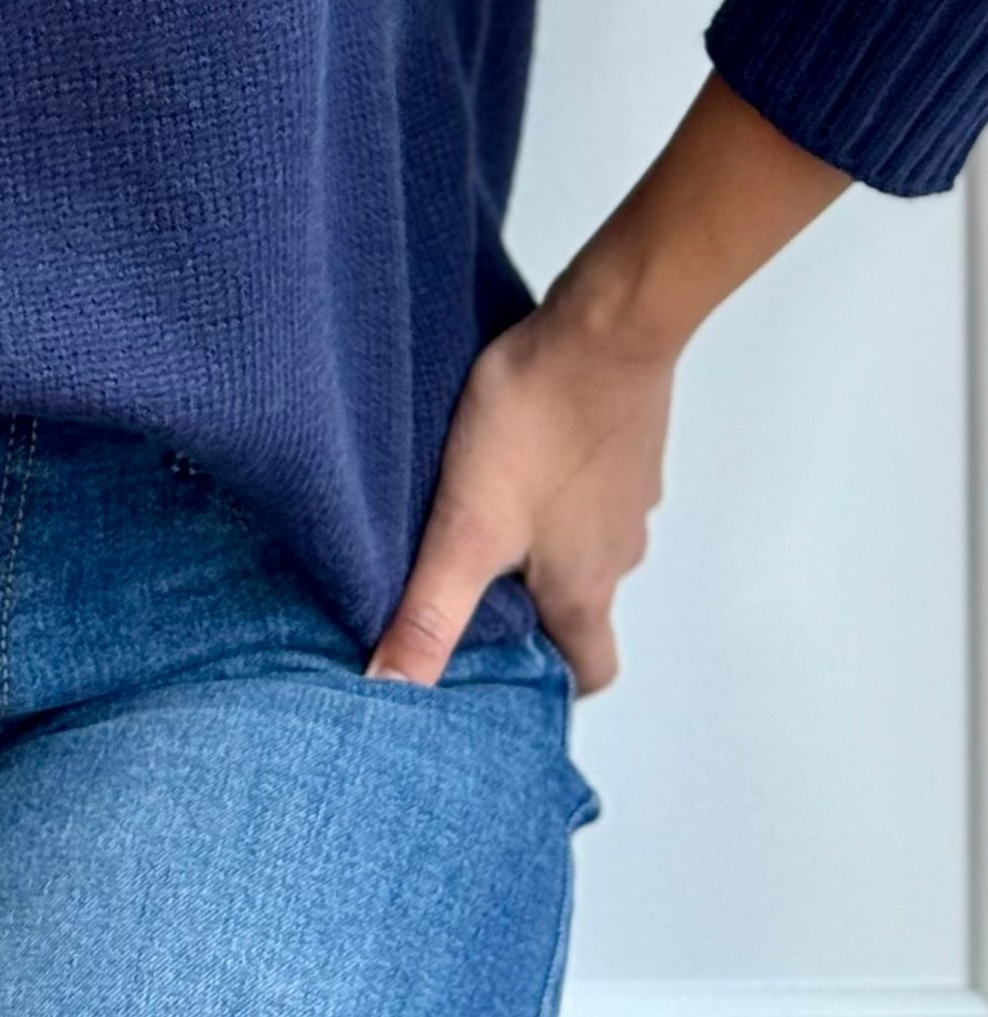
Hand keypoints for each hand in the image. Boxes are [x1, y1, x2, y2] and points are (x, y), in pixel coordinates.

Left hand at [365, 286, 674, 693]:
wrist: (605, 327)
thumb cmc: (541, 421)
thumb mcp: (466, 526)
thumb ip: (430, 610)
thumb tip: (390, 690)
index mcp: (584, 587)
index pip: (589, 670)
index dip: (550, 682)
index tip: (502, 674)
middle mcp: (617, 550)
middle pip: (579, 605)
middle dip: (525, 606)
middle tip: (461, 583)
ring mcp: (627, 493)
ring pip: (580, 540)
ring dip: (533, 537)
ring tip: (470, 507)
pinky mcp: (622, 441)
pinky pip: (586, 481)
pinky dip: (550, 480)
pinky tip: (506, 448)